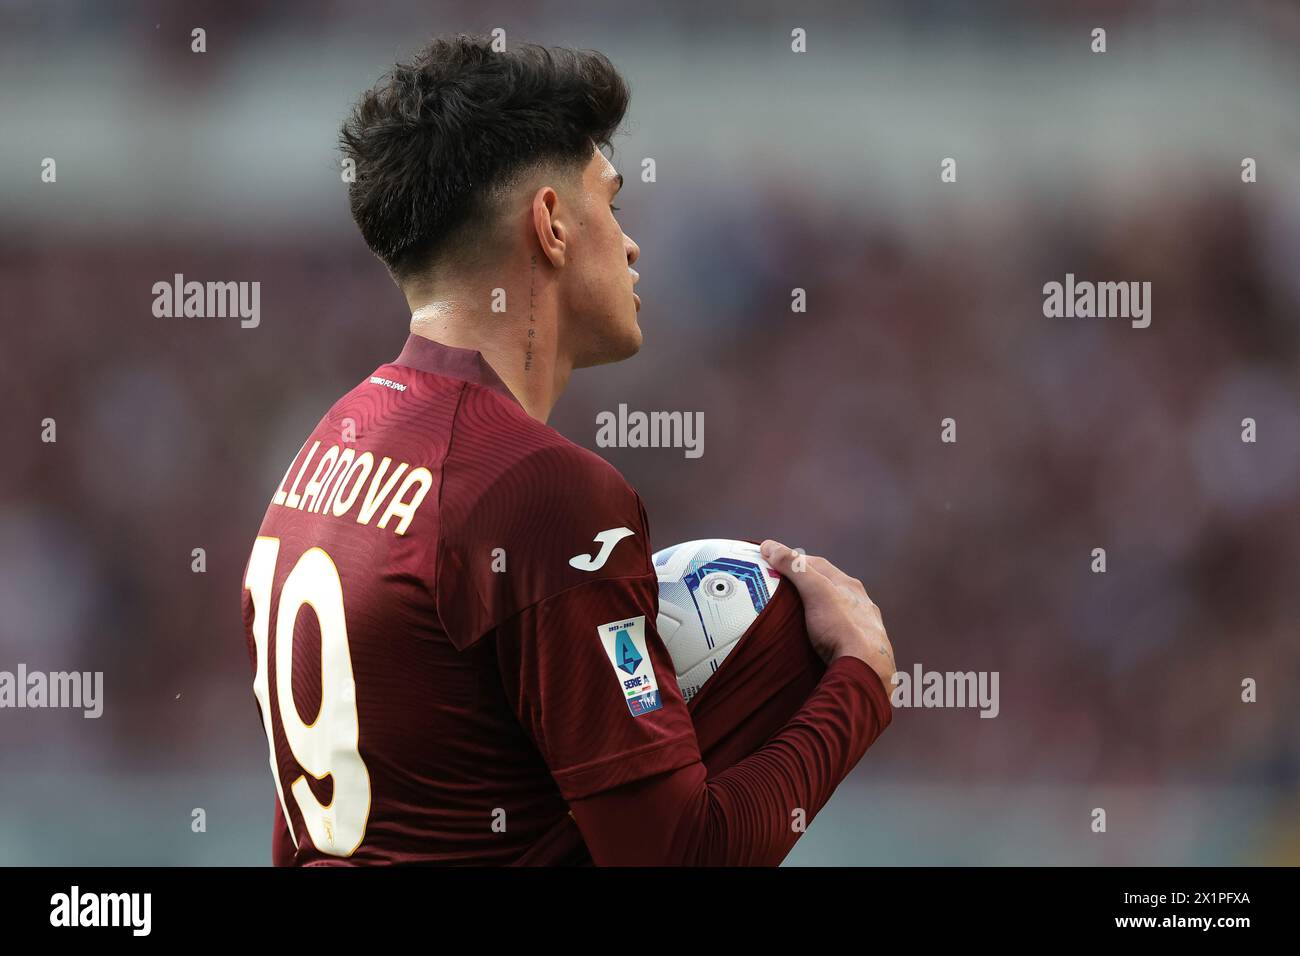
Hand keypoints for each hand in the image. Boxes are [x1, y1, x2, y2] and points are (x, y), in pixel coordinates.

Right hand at [760, 539, 895, 692]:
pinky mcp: (863, 650)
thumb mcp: (815, 591)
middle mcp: (862, 604)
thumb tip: (769, 546)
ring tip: (801, 617)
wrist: (866, 670)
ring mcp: (865, 627)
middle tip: (785, 589)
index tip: (776, 562)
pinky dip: (830, 633)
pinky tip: (821, 642)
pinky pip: (843, 636)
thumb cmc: (841, 627)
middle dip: (810, 585)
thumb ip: (794, 567)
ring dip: (822, 611)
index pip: (820, 565)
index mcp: (850, 586)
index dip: (796, 560)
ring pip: (840, 613)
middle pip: (831, 588)